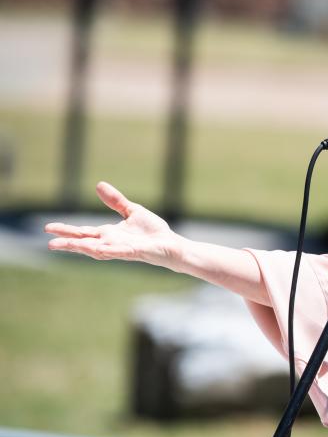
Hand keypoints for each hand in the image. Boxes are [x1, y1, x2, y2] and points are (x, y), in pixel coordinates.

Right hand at [45, 182, 181, 267]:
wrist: (170, 244)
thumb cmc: (153, 231)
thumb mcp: (132, 211)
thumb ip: (116, 201)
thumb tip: (99, 185)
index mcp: (109, 234)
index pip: (83, 232)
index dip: (67, 230)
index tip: (48, 227)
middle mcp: (111, 243)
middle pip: (85, 243)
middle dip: (68, 243)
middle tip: (50, 243)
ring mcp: (121, 249)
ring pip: (96, 250)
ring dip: (81, 249)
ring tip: (62, 248)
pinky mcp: (134, 252)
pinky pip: (118, 251)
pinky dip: (108, 250)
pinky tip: (98, 248)